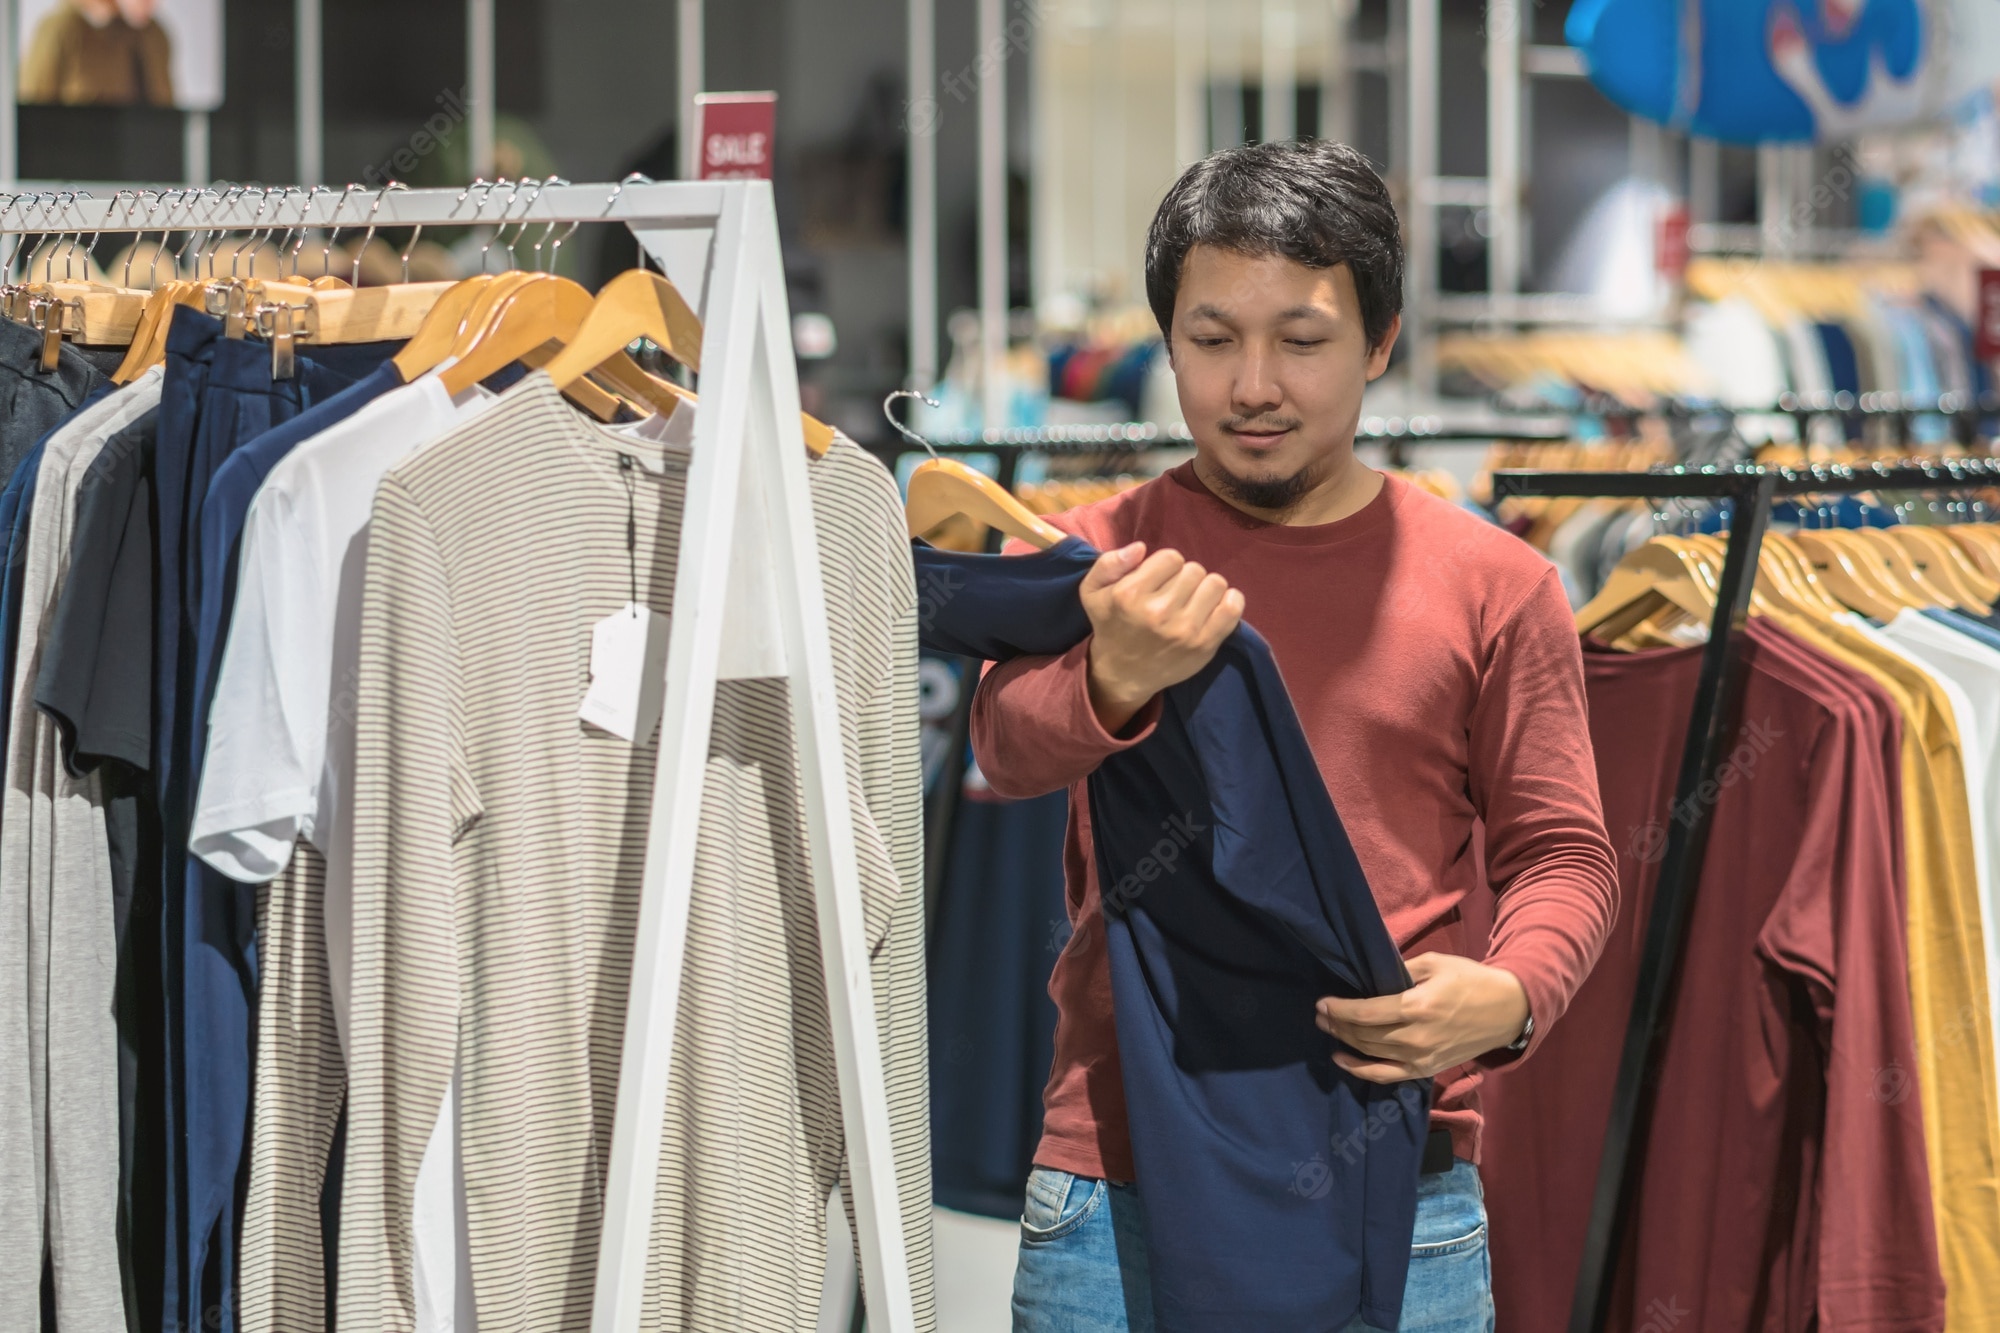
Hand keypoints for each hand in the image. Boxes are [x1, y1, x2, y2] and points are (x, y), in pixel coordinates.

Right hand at [1080, 543, 1244, 733]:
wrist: (1124, 674)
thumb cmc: (1111, 626)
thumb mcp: (1092, 591)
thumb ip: (1109, 563)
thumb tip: (1140, 548)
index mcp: (1130, 594)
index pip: (1171, 557)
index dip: (1166, 566)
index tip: (1159, 581)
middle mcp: (1158, 612)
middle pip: (1194, 570)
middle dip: (1185, 578)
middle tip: (1175, 594)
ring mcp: (1184, 630)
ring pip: (1215, 584)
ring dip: (1205, 589)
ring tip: (1192, 601)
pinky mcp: (1205, 645)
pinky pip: (1232, 608)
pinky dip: (1230, 601)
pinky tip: (1215, 606)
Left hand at [1315, 953, 1529, 1083]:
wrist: (1507, 1011)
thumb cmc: (1470, 981)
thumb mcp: (1434, 964)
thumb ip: (1399, 969)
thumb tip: (1369, 974)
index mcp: (1417, 1007)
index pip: (1366, 1013)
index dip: (1340, 1009)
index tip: (1322, 1002)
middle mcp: (1416, 1037)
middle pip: (1364, 1035)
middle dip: (1338, 1024)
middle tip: (1320, 1013)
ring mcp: (1421, 1058)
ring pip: (1370, 1054)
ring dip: (1344, 1042)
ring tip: (1327, 1028)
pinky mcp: (1425, 1070)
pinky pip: (1386, 1075)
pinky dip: (1360, 1070)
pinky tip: (1341, 1059)